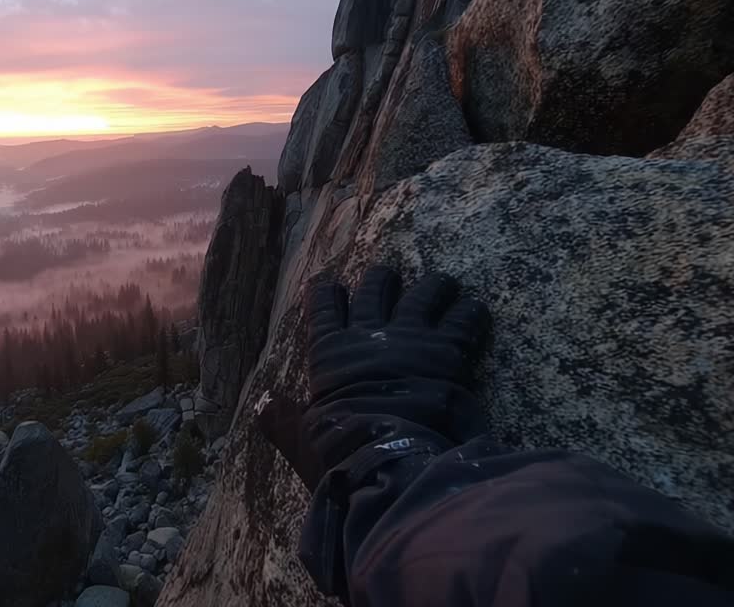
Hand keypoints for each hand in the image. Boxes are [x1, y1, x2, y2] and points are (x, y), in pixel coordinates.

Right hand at [258, 266, 489, 489]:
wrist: (389, 457)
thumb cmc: (339, 451)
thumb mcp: (299, 438)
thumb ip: (281, 418)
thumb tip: (261, 404)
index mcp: (330, 351)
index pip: (323, 307)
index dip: (326, 292)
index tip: (329, 282)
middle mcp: (369, 334)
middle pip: (374, 289)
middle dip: (380, 279)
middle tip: (387, 275)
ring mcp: (410, 337)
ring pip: (422, 293)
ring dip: (431, 285)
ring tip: (440, 282)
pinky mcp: (448, 349)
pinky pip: (462, 317)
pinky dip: (469, 310)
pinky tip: (472, 307)